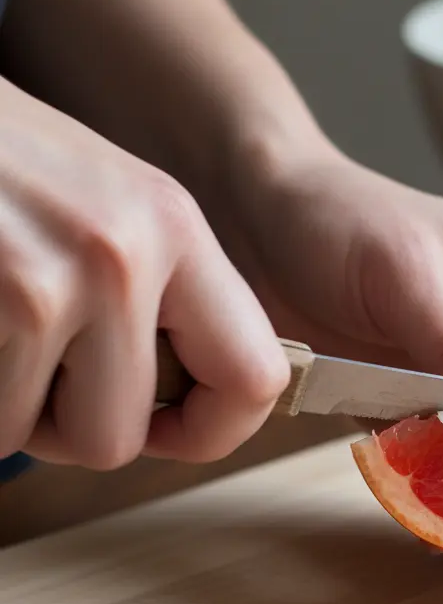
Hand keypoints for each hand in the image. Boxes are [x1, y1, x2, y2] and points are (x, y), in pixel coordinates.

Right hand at [0, 79, 288, 468]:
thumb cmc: (0, 165)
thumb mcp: (110, 208)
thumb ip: (160, 301)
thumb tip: (188, 410)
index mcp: (177, 231)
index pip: (256, 379)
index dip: (209, 429)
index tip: (163, 426)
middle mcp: (127, 253)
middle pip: (119, 439)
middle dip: (66, 426)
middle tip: (33, 368)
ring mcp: (53, 277)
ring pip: (38, 438)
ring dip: (7, 408)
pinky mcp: (0, 295)